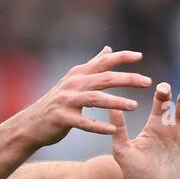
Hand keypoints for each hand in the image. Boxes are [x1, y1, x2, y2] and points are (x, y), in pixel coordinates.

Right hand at [21, 46, 151, 148]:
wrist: (32, 123)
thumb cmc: (58, 102)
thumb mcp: (74, 81)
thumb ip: (93, 65)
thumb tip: (108, 48)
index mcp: (79, 74)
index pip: (104, 61)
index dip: (122, 57)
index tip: (140, 56)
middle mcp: (74, 84)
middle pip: (105, 78)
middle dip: (128, 79)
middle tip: (147, 82)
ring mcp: (67, 100)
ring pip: (96, 99)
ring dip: (117, 102)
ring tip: (134, 106)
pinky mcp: (63, 118)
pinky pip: (84, 122)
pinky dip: (99, 126)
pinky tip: (112, 130)